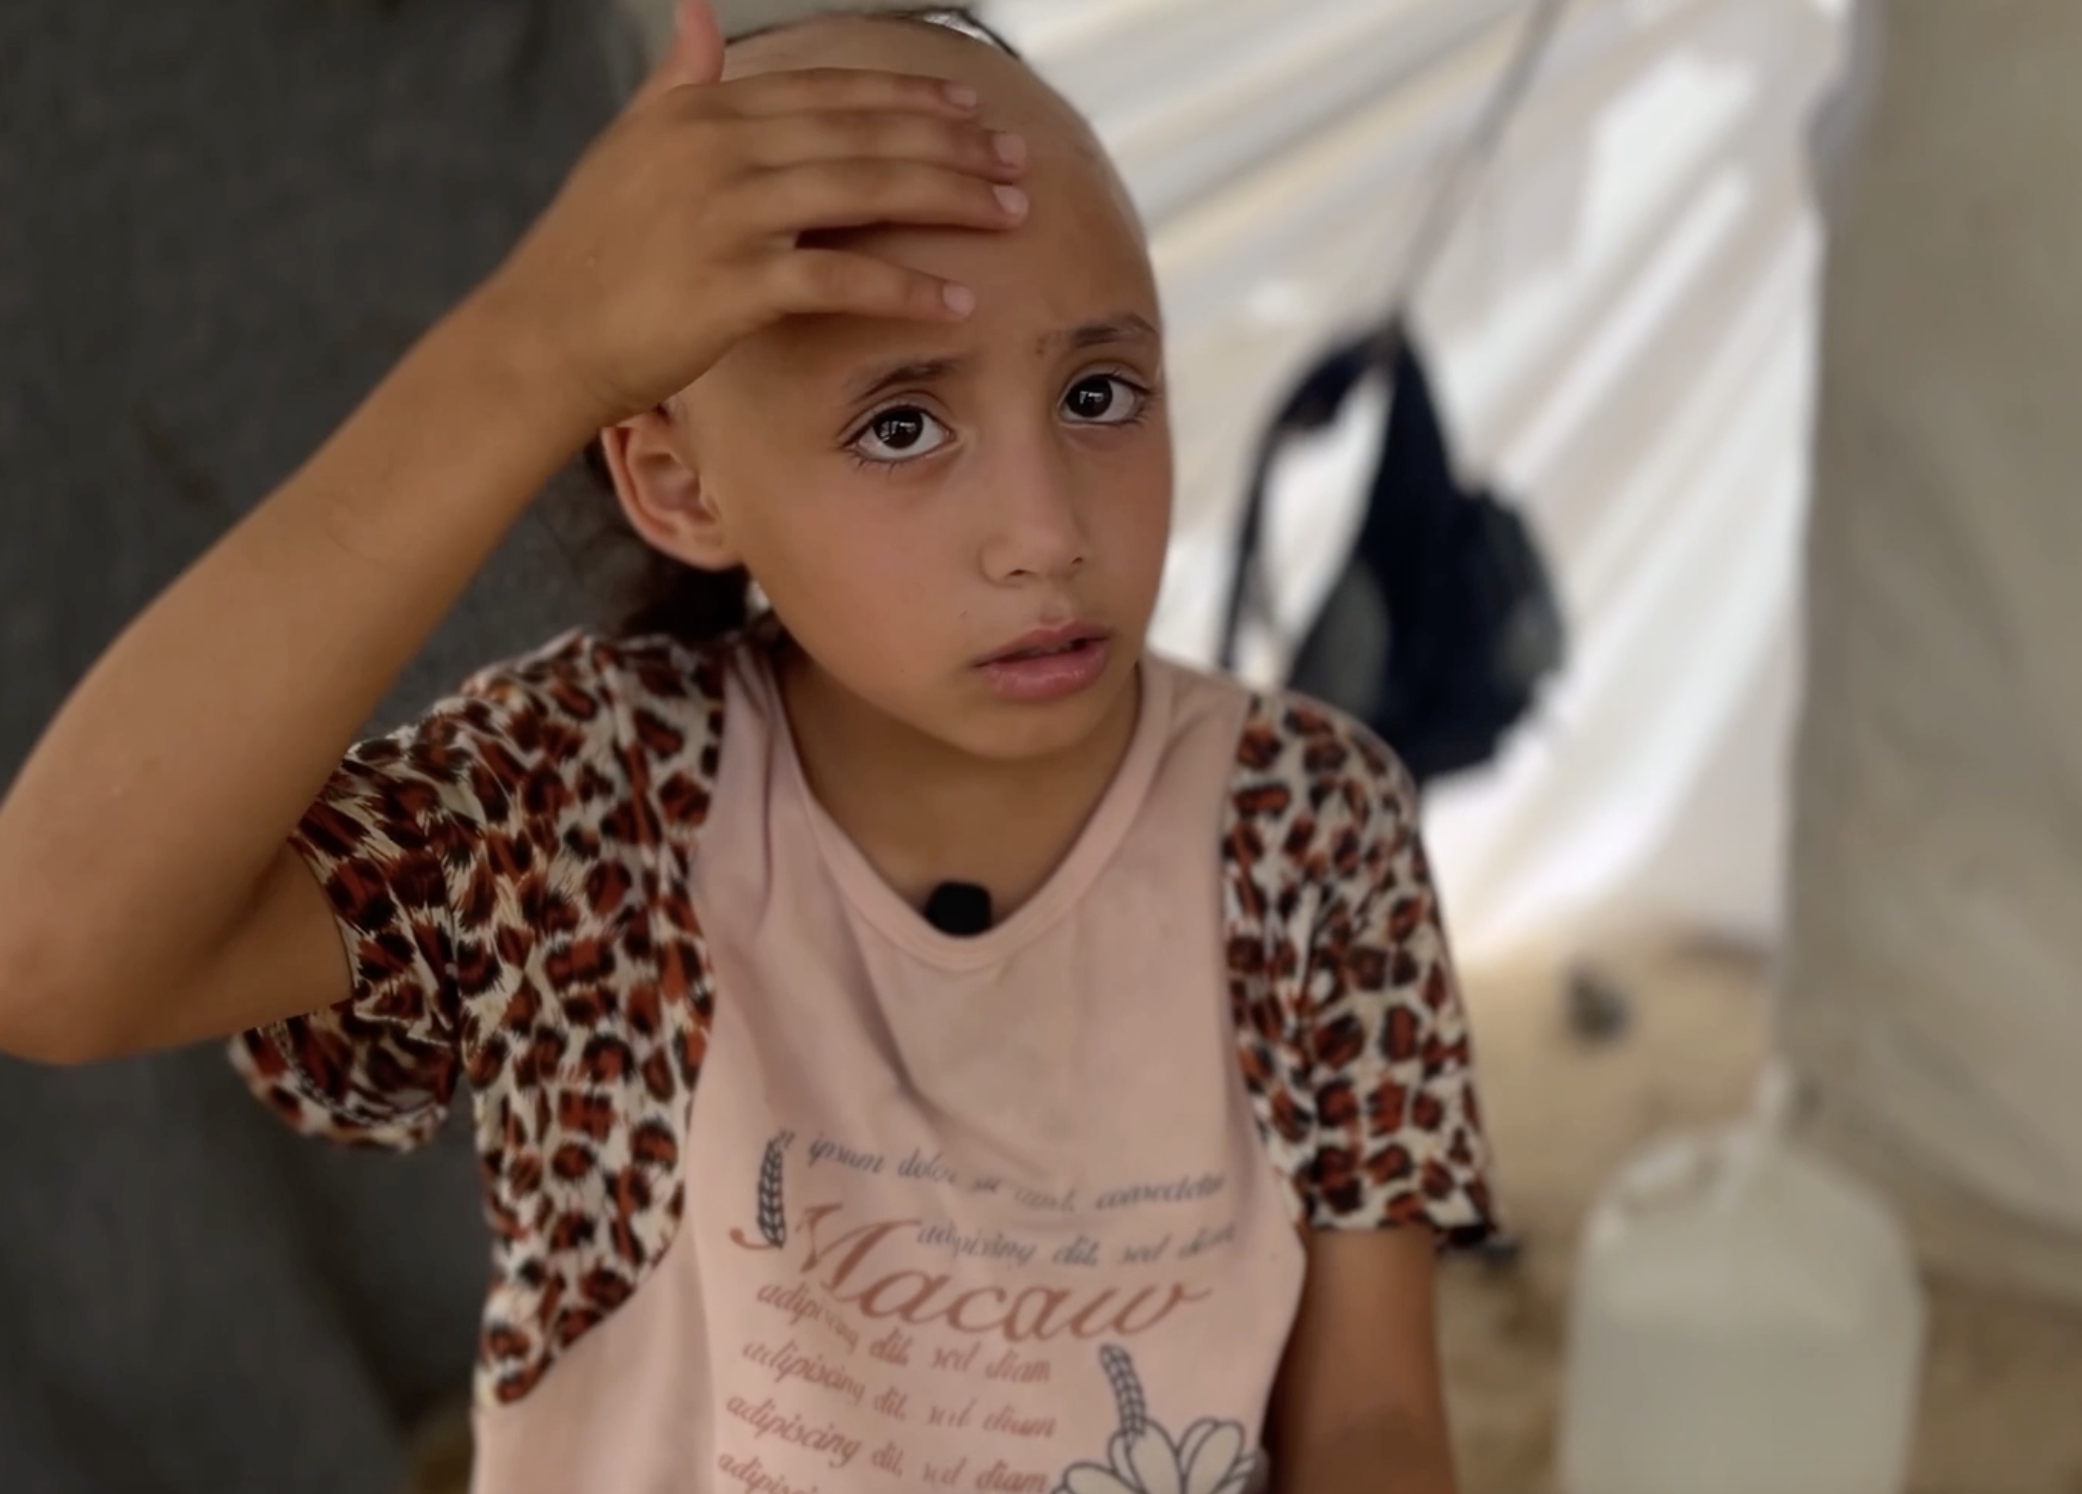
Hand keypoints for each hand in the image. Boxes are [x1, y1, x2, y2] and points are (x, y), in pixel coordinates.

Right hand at [472, 0, 1028, 429]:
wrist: (541, 338)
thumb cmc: (589, 254)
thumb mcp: (628, 146)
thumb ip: (675, 80)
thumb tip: (698, 13)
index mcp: (702, 109)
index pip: (831, 90)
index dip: (910, 95)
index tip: (972, 107)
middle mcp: (720, 147)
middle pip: (865, 133)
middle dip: (953, 143)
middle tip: (1018, 159)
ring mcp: (728, 214)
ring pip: (867, 190)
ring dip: (951, 198)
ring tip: (1012, 212)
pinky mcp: (735, 285)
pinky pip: (843, 279)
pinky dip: (908, 287)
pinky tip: (959, 299)